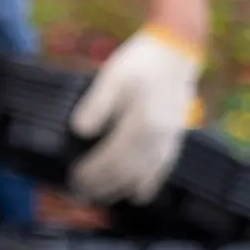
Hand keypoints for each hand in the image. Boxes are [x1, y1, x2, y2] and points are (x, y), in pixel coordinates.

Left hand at [69, 26, 201, 202]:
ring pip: (144, 174)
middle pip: (126, 171)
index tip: (72, 179)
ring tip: (99, 199)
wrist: (177, 50)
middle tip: (77, 194)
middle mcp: (158, 137)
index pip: (111, 158)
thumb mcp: (111, 77)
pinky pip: (164, 168)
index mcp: (141, 123)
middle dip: (101, 185)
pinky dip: (150, 184)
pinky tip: (138, 197)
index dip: (92, 172)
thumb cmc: (140, 62)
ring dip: (120, 189)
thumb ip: (96, 105)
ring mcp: (171, 139)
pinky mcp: (177, 136)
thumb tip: (80, 131)